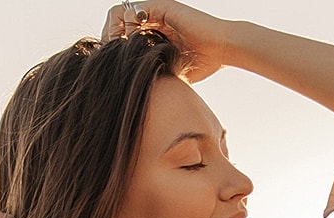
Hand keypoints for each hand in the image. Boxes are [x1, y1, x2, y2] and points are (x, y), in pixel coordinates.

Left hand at [102, 0, 234, 81]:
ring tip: (122, 46)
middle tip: (112, 52)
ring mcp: (157, 11)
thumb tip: (140, 93)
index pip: (124, 32)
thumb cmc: (205, 63)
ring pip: (122, 12)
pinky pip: (134, 10)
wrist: (222, 49)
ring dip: (117, 29)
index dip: (115, 44)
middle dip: (110, 35)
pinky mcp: (162, 6)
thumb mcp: (172, 70)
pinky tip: (136, 39)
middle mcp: (154, 18)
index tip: (113, 60)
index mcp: (155, 31)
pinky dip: (130, 24)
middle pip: (118, 20)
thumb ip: (156, 73)